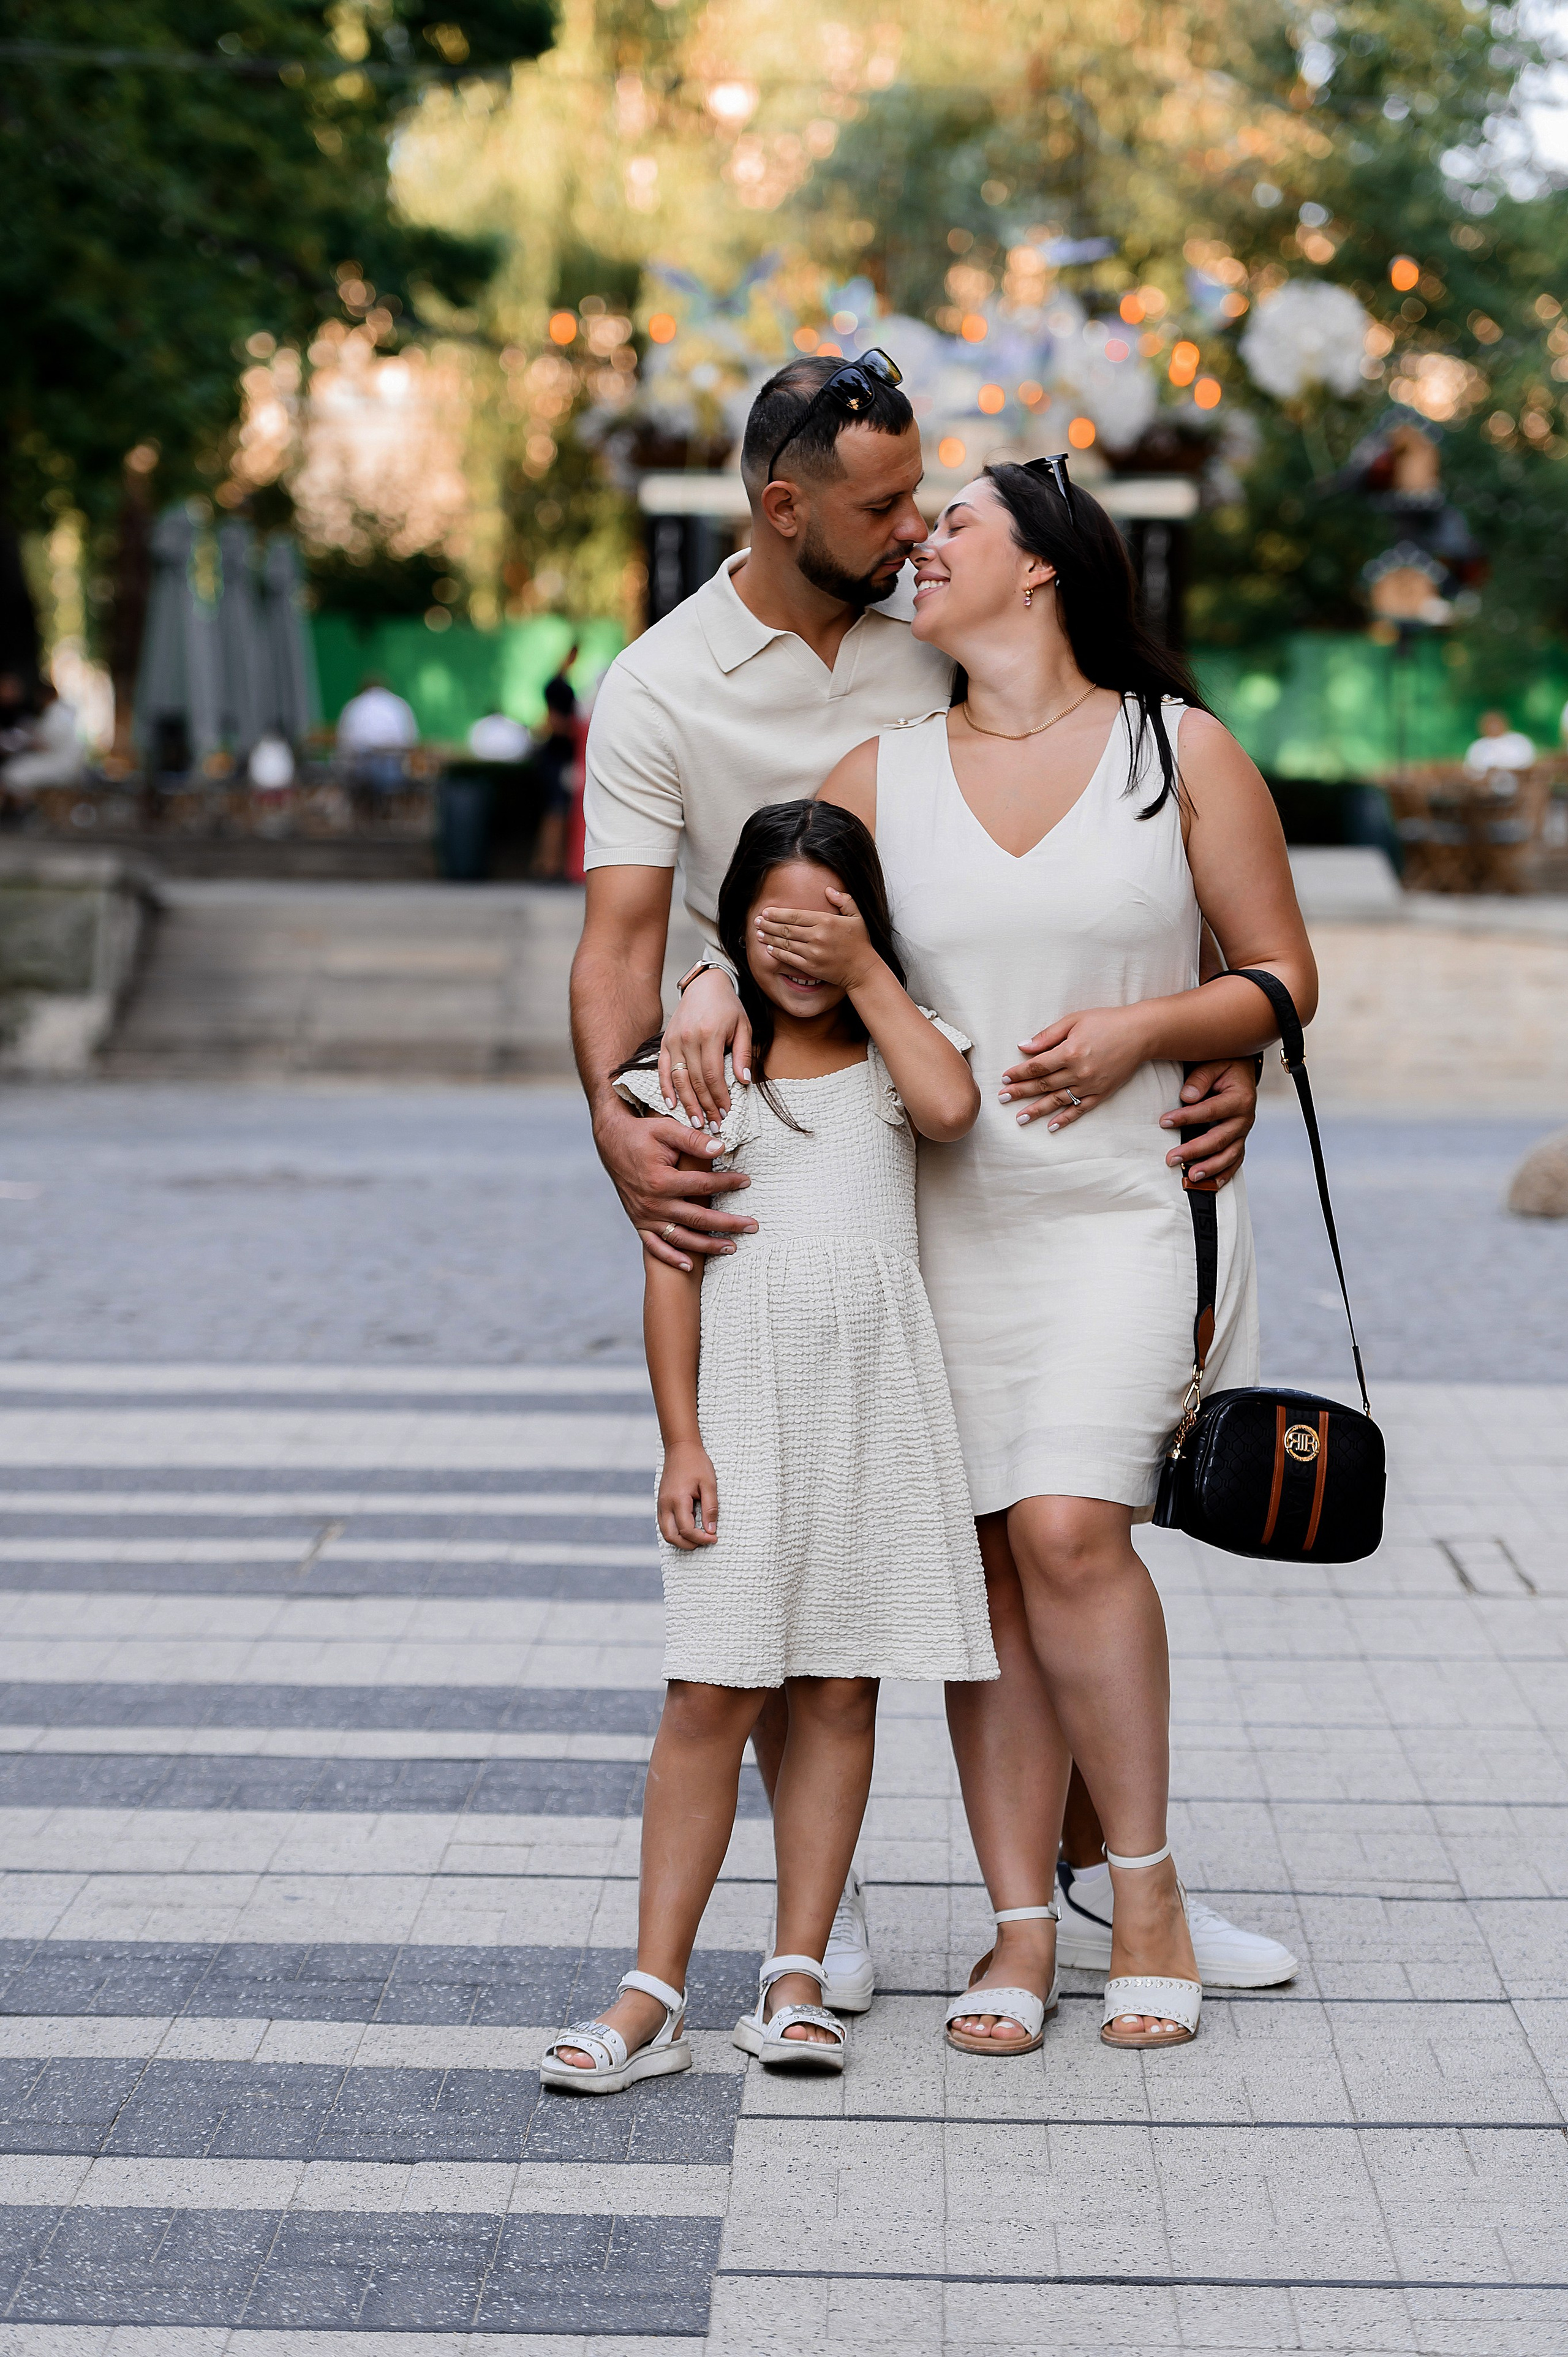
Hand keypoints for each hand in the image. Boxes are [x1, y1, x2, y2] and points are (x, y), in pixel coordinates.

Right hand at [595, 1102, 757, 1268]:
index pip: (703, 1186)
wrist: (611, 1141)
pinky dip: (671, 1257)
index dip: (727, 1183)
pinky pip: (655, 1246)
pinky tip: (690, 1266)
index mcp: (661, 1181)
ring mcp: (645, 1216)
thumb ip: (693, 1140)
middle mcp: (653, 1203)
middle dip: (729, 1224)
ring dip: (708, 1246)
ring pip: (681, 1237)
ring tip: (732, 1247)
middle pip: (699, 1219)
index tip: (746, 1182)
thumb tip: (722, 1148)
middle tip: (753, 1226)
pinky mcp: (638, 1221)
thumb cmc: (641, 1133)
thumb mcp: (666, 1129)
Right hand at [659, 969, 751, 1129]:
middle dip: (705, 1106)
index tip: (726, 1113)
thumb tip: (744, 1081)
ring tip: (696, 1121)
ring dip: (687, 1103)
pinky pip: (662, 1069)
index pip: (713, 1076)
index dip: (719, 1097)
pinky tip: (671, 1104)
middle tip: (713, 1125)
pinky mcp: (665, 1042)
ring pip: (679, 1079)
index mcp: (709, 1035)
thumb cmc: (727, 1006)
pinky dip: (666, 1088)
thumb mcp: (743, 1026)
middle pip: (696, 1082)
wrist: (705, 985)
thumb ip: (743, 1054)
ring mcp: (674, 1041)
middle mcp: (688, 1039)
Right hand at [659, 1441, 717, 1548]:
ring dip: (681, 1540)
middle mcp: (665, 1505)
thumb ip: (711, 1509)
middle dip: (689, 1544)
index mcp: (678, 1500)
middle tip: (705, 1541)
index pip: (687, 1530)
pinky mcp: (661, 1502)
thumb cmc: (696, 1463)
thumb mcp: (709, 1484)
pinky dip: (675, 1531)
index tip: (714, 1538)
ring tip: (698, 1536)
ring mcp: (661, 1504)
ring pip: (665, 1532)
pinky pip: (664, 1524)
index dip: (701, 1538)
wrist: (680, 1448)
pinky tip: (690, 1526)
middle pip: (671, 1537)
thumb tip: (711, 1530)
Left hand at [755, 888, 878, 991]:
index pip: (795, 915)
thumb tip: (828, 889)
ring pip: (785, 943)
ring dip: (769, 937)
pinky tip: (768, 948)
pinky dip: (777, 953)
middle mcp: (817, 936)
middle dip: (769, 924)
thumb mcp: (857, 916)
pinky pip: (789, 958)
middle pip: (786, 928)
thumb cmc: (860, 942)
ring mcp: (813, 953)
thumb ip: (844, 900)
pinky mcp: (811, 967)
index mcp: (826, 921)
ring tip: (758, 933)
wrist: (862, 969)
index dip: (778, 913)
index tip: (766, 911)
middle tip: (757, 921)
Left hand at [1000, 1005, 1150, 1127]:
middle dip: (1020, 1092)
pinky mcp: (1102, 1093)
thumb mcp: (1074, 1020)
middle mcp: (1079, 1072)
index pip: (1037, 1066)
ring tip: (1019, 1118)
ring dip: (1037, 1110)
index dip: (1019, 1073)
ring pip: (1058, 1101)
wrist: (1140, 1033)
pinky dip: (1065, 1119)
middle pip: (1043, 1085)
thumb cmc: (1106, 1021)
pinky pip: (1080, 1109)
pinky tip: (1051, 1126)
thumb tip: (1023, 1046)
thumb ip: (1047, 1035)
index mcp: (1070, 1052)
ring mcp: (1091, 1085)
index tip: (1005, 1078)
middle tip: (1002, 1099)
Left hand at [1159, 1057, 1256, 1189]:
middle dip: (1194, 1151)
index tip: (1164, 1122)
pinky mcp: (1239, 1140)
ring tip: (1190, 1177)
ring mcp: (1243, 1132)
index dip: (1186, 1117)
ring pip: (1228, 1155)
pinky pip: (1235, 1161)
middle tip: (1171, 1158)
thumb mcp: (1214, 1063)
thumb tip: (1187, 1097)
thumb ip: (1201, 1078)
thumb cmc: (1224, 1065)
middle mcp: (1245, 1118)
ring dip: (1209, 1168)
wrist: (1242, 1069)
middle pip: (1219, 1139)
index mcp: (1240, 1098)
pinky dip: (1224, 1174)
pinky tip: (1211, 1185)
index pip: (1210, 1111)